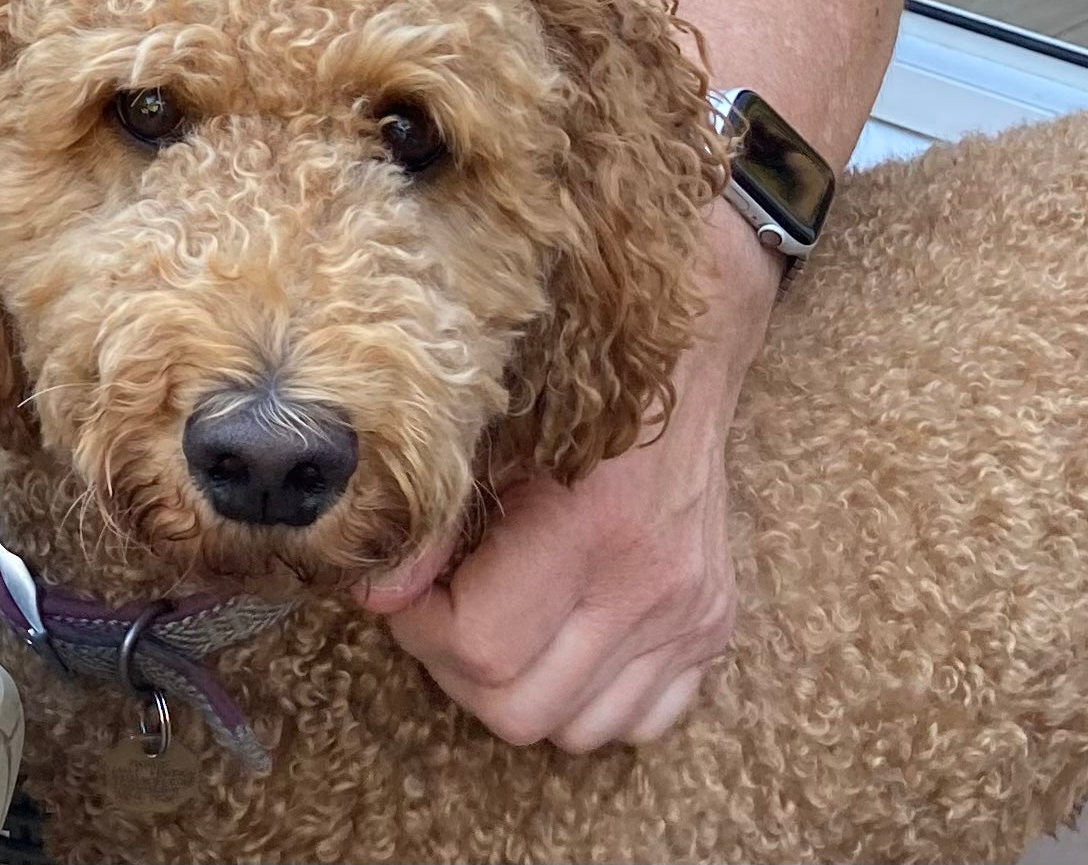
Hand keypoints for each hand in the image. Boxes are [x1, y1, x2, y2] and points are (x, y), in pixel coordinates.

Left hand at [357, 210, 779, 751]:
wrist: (682, 356)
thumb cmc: (569, 381)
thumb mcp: (488, 432)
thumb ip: (433, 520)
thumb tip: (373, 594)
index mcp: (589, 529)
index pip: (481, 648)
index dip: (420, 628)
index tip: (405, 586)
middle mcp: (650, 587)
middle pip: (522, 708)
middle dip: (456, 668)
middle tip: (438, 607)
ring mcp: (690, 617)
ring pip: (580, 730)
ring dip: (522, 689)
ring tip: (497, 618)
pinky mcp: (714, 628)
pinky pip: (643, 722)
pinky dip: (591, 699)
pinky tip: (562, 634)